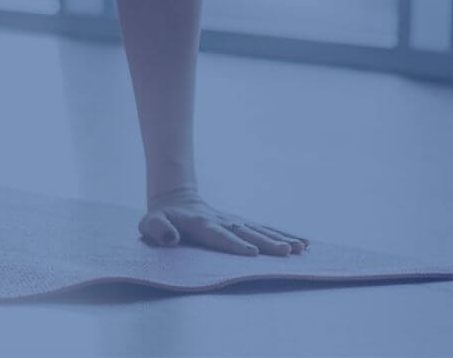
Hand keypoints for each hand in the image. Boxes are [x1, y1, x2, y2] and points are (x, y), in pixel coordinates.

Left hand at [139, 188, 308, 256]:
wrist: (175, 199)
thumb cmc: (161, 219)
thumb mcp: (149, 224)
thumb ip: (157, 229)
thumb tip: (170, 239)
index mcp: (201, 224)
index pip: (219, 235)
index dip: (234, 244)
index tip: (252, 253)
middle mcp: (222, 221)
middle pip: (246, 233)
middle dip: (266, 242)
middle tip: (287, 251)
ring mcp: (234, 221)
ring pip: (259, 230)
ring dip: (280, 238)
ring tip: (300, 247)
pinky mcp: (242, 224)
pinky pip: (264, 229)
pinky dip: (283, 234)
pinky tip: (302, 242)